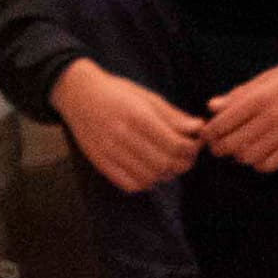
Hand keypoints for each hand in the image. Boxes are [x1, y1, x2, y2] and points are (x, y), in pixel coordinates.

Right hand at [52, 58, 204, 192]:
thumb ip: (172, 115)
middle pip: (164, 163)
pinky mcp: (100, 163)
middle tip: (188, 156)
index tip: (197, 143)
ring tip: (171, 163)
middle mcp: (122, 136)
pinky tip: (151, 171)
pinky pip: (129, 184)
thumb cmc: (118, 92)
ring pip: (149, 177)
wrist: (78, 94)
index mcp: (137, 116)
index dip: (192, 148)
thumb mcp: (147, 97)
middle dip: (183, 163)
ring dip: (166, 174)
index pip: (175, 144)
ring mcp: (109, 152)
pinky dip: (146, 182)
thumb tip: (198, 128)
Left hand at [206, 47, 277, 172]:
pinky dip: (260, 163)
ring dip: (240, 156)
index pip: (222, 123)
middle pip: (232, 144)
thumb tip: (212, 106)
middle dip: (220, 148)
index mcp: (260, 96)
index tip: (207, 135)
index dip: (209, 133)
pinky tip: (261, 153)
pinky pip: (271, 164)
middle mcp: (271, 115)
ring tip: (242, 149)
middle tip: (219, 146)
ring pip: (249, 157)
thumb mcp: (268, 76)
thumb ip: (240, 93)